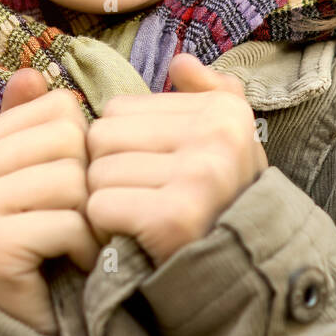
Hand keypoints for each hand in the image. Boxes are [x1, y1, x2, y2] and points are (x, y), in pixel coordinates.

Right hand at [0, 68, 101, 335]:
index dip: (81, 150)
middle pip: (67, 141)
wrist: (24, 325)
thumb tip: (31, 73)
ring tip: (74, 243)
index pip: (57, 108)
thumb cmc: (39, 245)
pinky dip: (83, 248)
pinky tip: (69, 264)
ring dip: (89, 219)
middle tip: (75, 221)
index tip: (66, 190)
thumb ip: (33, 125)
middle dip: (88, 185)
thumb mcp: (36, 178)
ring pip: (71, 181)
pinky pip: (68, 223)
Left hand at [84, 53, 267, 267]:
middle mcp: (217, 136)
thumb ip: (209, 95)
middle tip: (137, 199)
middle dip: (107, 172)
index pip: (119, 108)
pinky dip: (105, 228)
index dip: (123, 145)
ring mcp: (199, 176)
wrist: (238, 275)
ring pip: (97, 173)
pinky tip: (131, 236)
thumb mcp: (227, 143)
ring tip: (136, 217)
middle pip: (102, 136)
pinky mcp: (174, 217)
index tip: (152, 172)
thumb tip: (180, 61)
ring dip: (105, 202)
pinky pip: (100, 206)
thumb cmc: (218, 202)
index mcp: (224, 110)